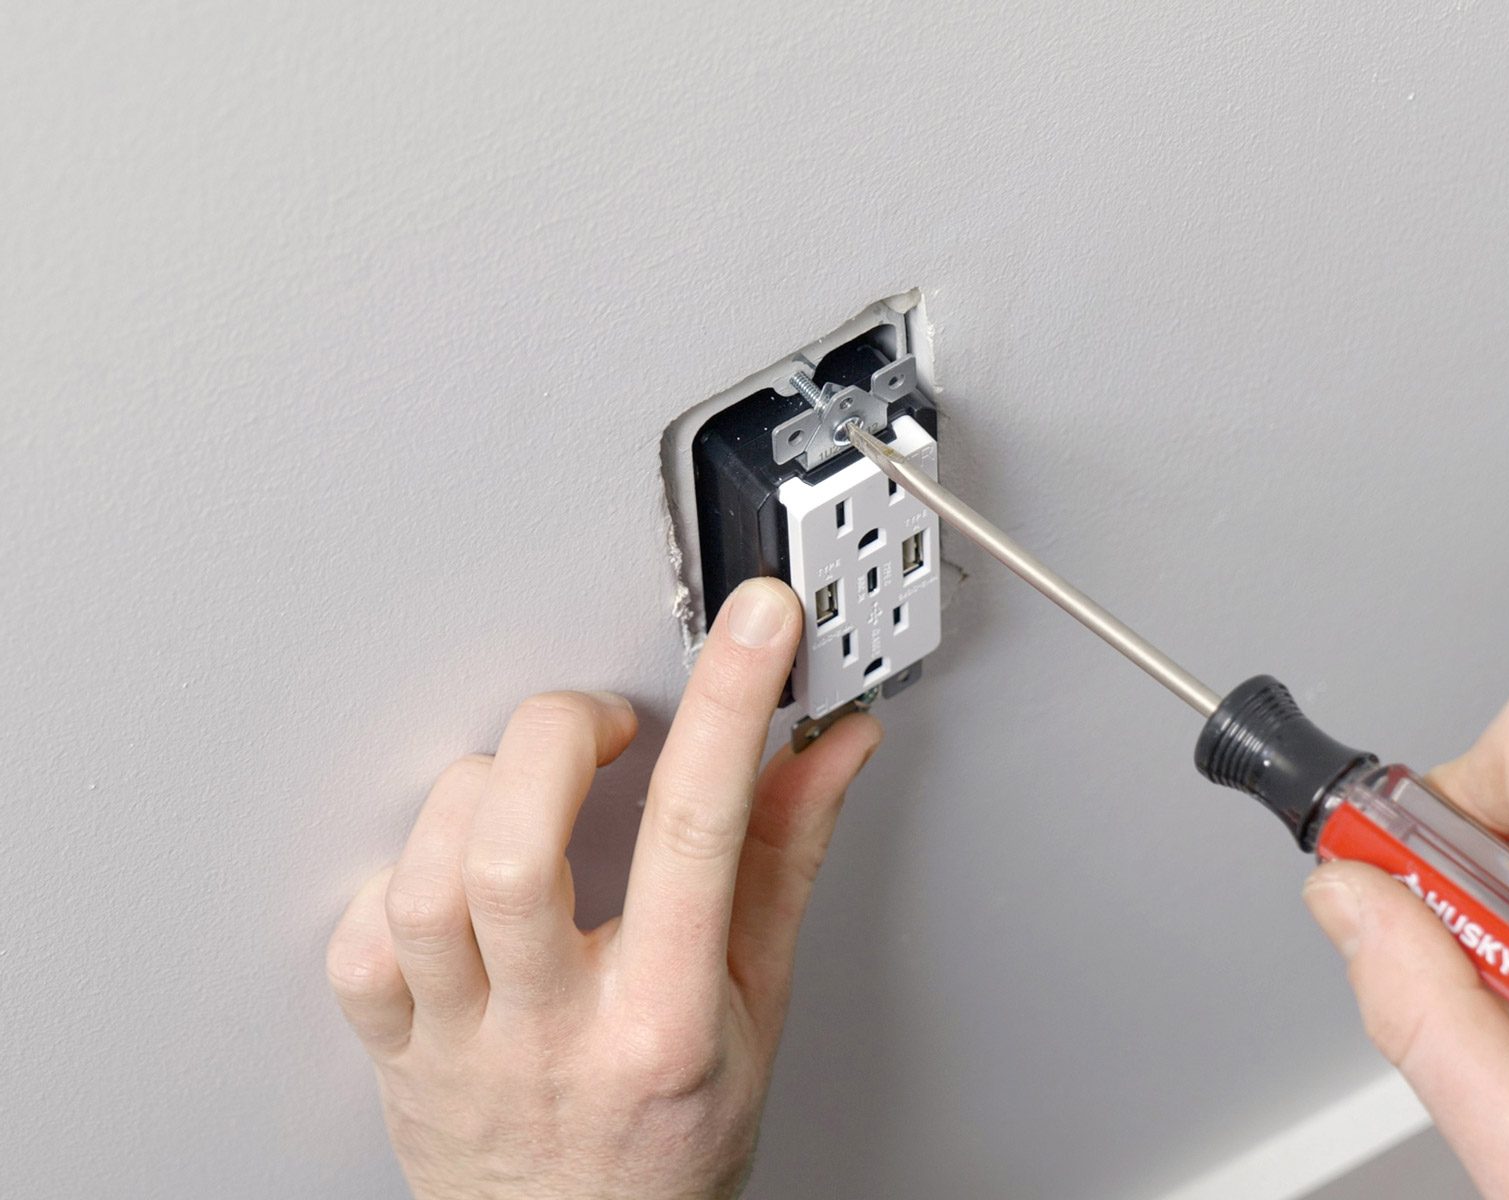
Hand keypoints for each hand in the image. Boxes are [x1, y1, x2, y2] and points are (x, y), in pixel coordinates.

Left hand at [326, 578, 881, 1199]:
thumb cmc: (674, 1144)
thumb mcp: (759, 1004)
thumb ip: (783, 860)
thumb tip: (826, 751)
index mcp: (665, 1020)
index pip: (701, 832)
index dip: (731, 703)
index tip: (756, 626)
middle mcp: (553, 1029)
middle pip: (515, 848)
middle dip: (557, 735)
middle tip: (604, 722)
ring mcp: (460, 1043)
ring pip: (423, 885)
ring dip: (473, 796)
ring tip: (525, 789)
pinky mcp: (394, 1047)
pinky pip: (359, 941)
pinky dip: (398, 877)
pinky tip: (457, 873)